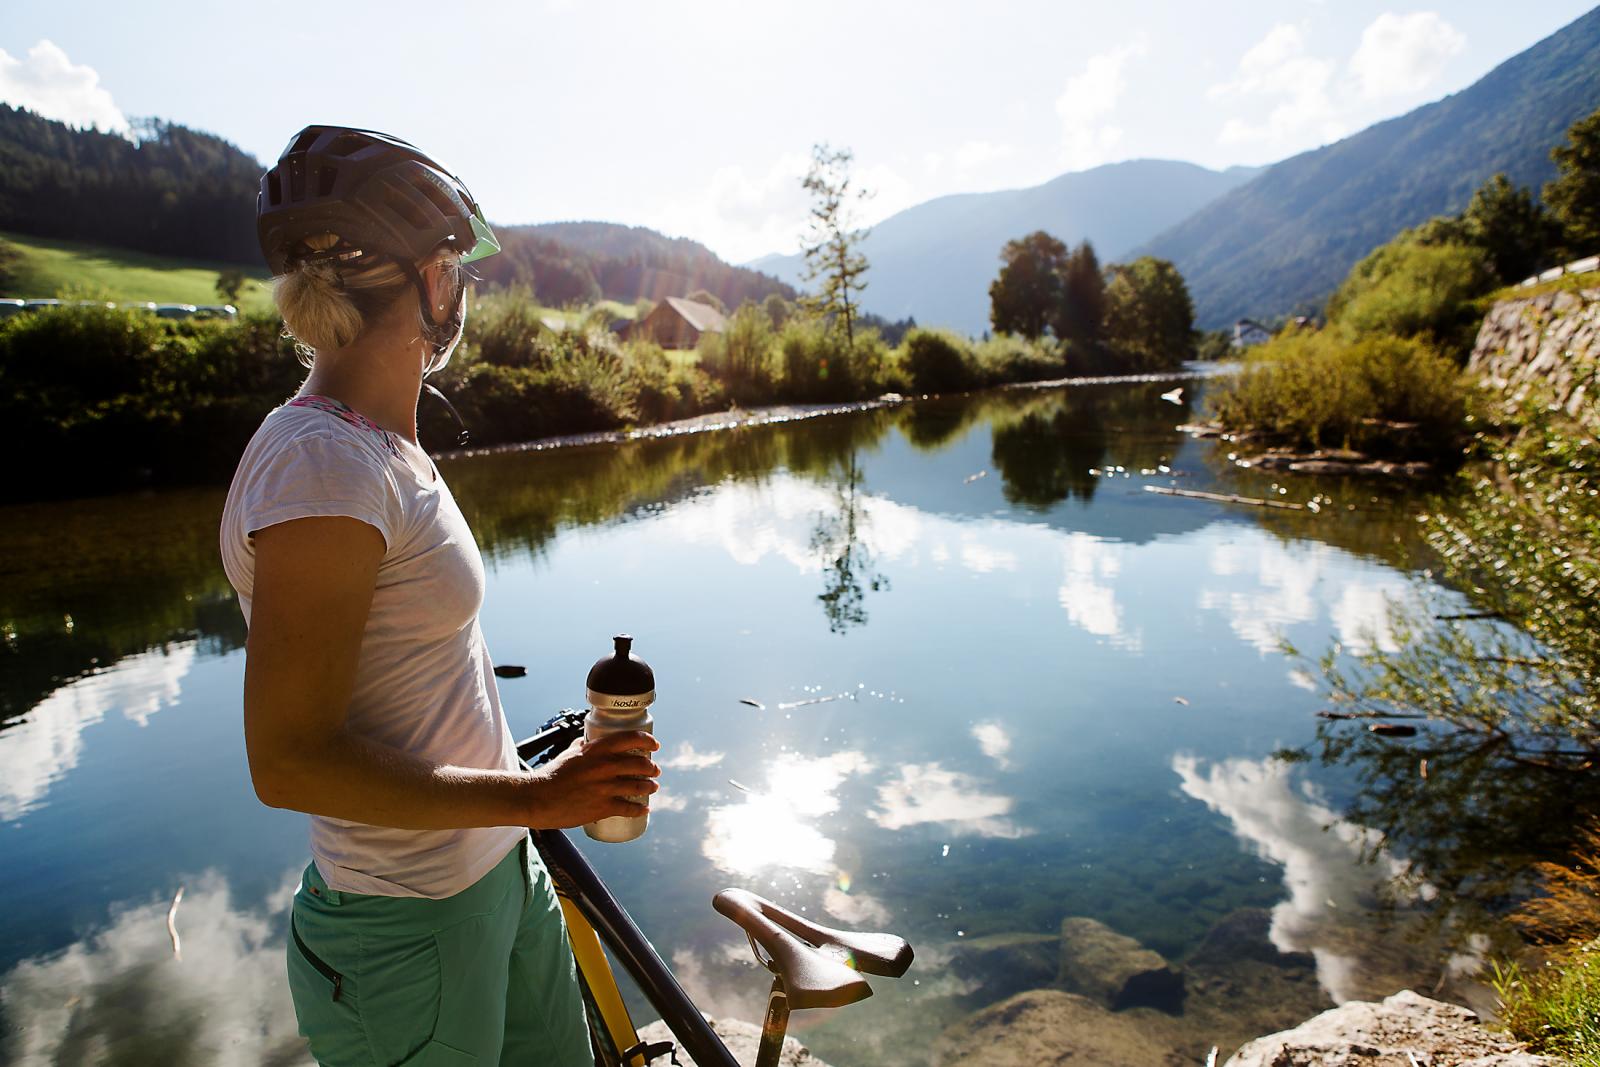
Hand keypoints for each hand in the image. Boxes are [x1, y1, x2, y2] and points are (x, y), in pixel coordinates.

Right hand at [523, 731, 660, 829]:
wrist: (538, 799)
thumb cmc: (550, 776)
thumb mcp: (568, 754)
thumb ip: (581, 746)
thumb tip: (587, 741)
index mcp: (596, 750)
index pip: (630, 738)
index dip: (647, 740)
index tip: (654, 745)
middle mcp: (604, 766)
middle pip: (639, 764)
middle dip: (651, 768)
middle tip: (655, 770)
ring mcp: (605, 788)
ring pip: (638, 786)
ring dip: (650, 787)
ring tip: (653, 787)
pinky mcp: (603, 807)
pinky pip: (629, 808)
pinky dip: (639, 809)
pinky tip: (644, 809)